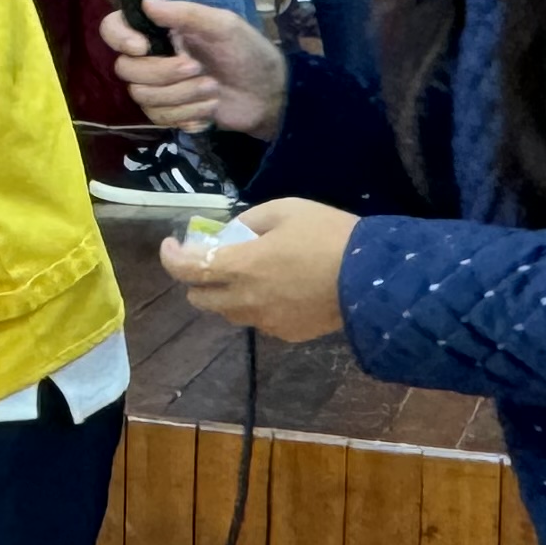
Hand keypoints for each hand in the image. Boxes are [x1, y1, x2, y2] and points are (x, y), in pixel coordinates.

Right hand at [101, 0, 289, 138]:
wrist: (269, 95)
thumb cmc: (248, 52)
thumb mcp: (223, 26)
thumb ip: (186, 13)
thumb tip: (145, 2)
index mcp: (161, 30)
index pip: (114, 29)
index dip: (120, 39)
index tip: (143, 47)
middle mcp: (152, 57)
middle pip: (127, 70)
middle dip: (164, 74)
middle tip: (198, 69)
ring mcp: (159, 88)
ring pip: (143, 98)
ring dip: (182, 96)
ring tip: (213, 90)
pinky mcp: (169, 113)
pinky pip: (159, 119)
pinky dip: (187, 115)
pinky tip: (209, 110)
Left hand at [160, 199, 353, 341]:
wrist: (374, 277)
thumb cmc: (328, 235)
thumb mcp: (285, 210)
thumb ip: (248, 221)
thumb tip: (230, 234)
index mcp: (240, 267)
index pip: (185, 270)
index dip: (171, 257)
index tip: (173, 244)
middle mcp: (245, 300)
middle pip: (199, 298)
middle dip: (197, 278)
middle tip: (213, 259)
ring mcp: (265, 322)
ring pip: (227, 312)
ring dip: (226, 294)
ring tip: (250, 273)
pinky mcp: (287, 334)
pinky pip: (258, 321)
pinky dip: (256, 306)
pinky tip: (279, 290)